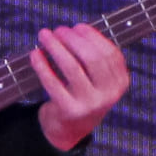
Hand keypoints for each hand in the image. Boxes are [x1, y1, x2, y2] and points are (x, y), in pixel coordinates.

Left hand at [27, 23, 130, 150]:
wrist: (70, 129)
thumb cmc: (82, 94)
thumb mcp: (98, 80)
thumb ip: (94, 58)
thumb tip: (73, 31)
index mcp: (120, 83)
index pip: (109, 53)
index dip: (92, 36)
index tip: (77, 27)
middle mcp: (108, 94)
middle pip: (92, 58)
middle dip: (73, 39)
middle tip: (58, 30)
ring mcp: (89, 104)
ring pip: (71, 67)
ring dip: (56, 47)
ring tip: (44, 36)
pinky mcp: (69, 110)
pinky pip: (53, 82)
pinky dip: (42, 65)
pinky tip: (35, 54)